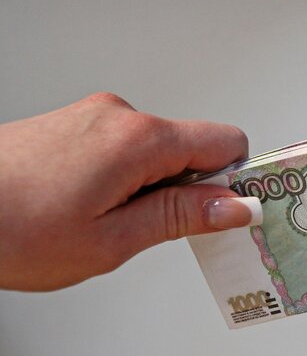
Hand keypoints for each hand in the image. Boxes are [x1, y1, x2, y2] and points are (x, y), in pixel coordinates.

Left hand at [0, 93, 255, 290]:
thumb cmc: (10, 229)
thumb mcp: (111, 240)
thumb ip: (181, 216)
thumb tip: (234, 206)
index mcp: (139, 139)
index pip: (226, 141)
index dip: (236, 179)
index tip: (233, 211)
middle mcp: (120, 115)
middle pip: (192, 147)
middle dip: (187, 189)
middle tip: (156, 232)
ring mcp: (94, 116)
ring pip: (157, 151)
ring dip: (151, 187)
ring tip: (107, 223)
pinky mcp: (76, 123)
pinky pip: (126, 147)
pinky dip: (125, 178)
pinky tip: (91, 207)